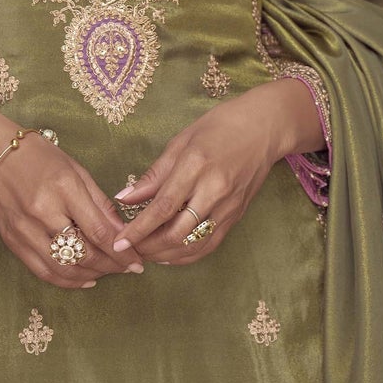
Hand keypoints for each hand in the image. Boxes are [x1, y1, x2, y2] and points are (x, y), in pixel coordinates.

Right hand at [0, 90, 144, 289]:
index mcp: (62, 188)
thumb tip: (124, 232)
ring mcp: (24, 229)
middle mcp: (41, 211)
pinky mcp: (12, 241)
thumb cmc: (38, 156)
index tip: (138, 261)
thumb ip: (100, 204)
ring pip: (63, 267)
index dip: (122, 251)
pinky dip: (66, 280)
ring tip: (107, 272)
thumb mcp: (76, 171)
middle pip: (83, 253)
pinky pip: (42, 270)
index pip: (98, 231)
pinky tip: (84, 278)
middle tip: (127, 268)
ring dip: (91, 275)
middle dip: (111, 266)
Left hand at [108, 80, 320, 266]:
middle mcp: (214, 190)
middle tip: (127, 251)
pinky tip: (170, 254)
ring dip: (166, 255)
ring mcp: (228, 206)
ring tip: (145, 255)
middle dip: (148, 247)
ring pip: (194, 243)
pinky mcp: (237, 215)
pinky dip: (189, 254)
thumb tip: (125, 197)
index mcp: (195, 166)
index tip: (118, 243)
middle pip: (177, 232)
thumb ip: (154, 175)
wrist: (264, 128)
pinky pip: (211, 243)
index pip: (162, 207)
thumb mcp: (180, 142)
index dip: (138, 229)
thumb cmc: (219, 127)